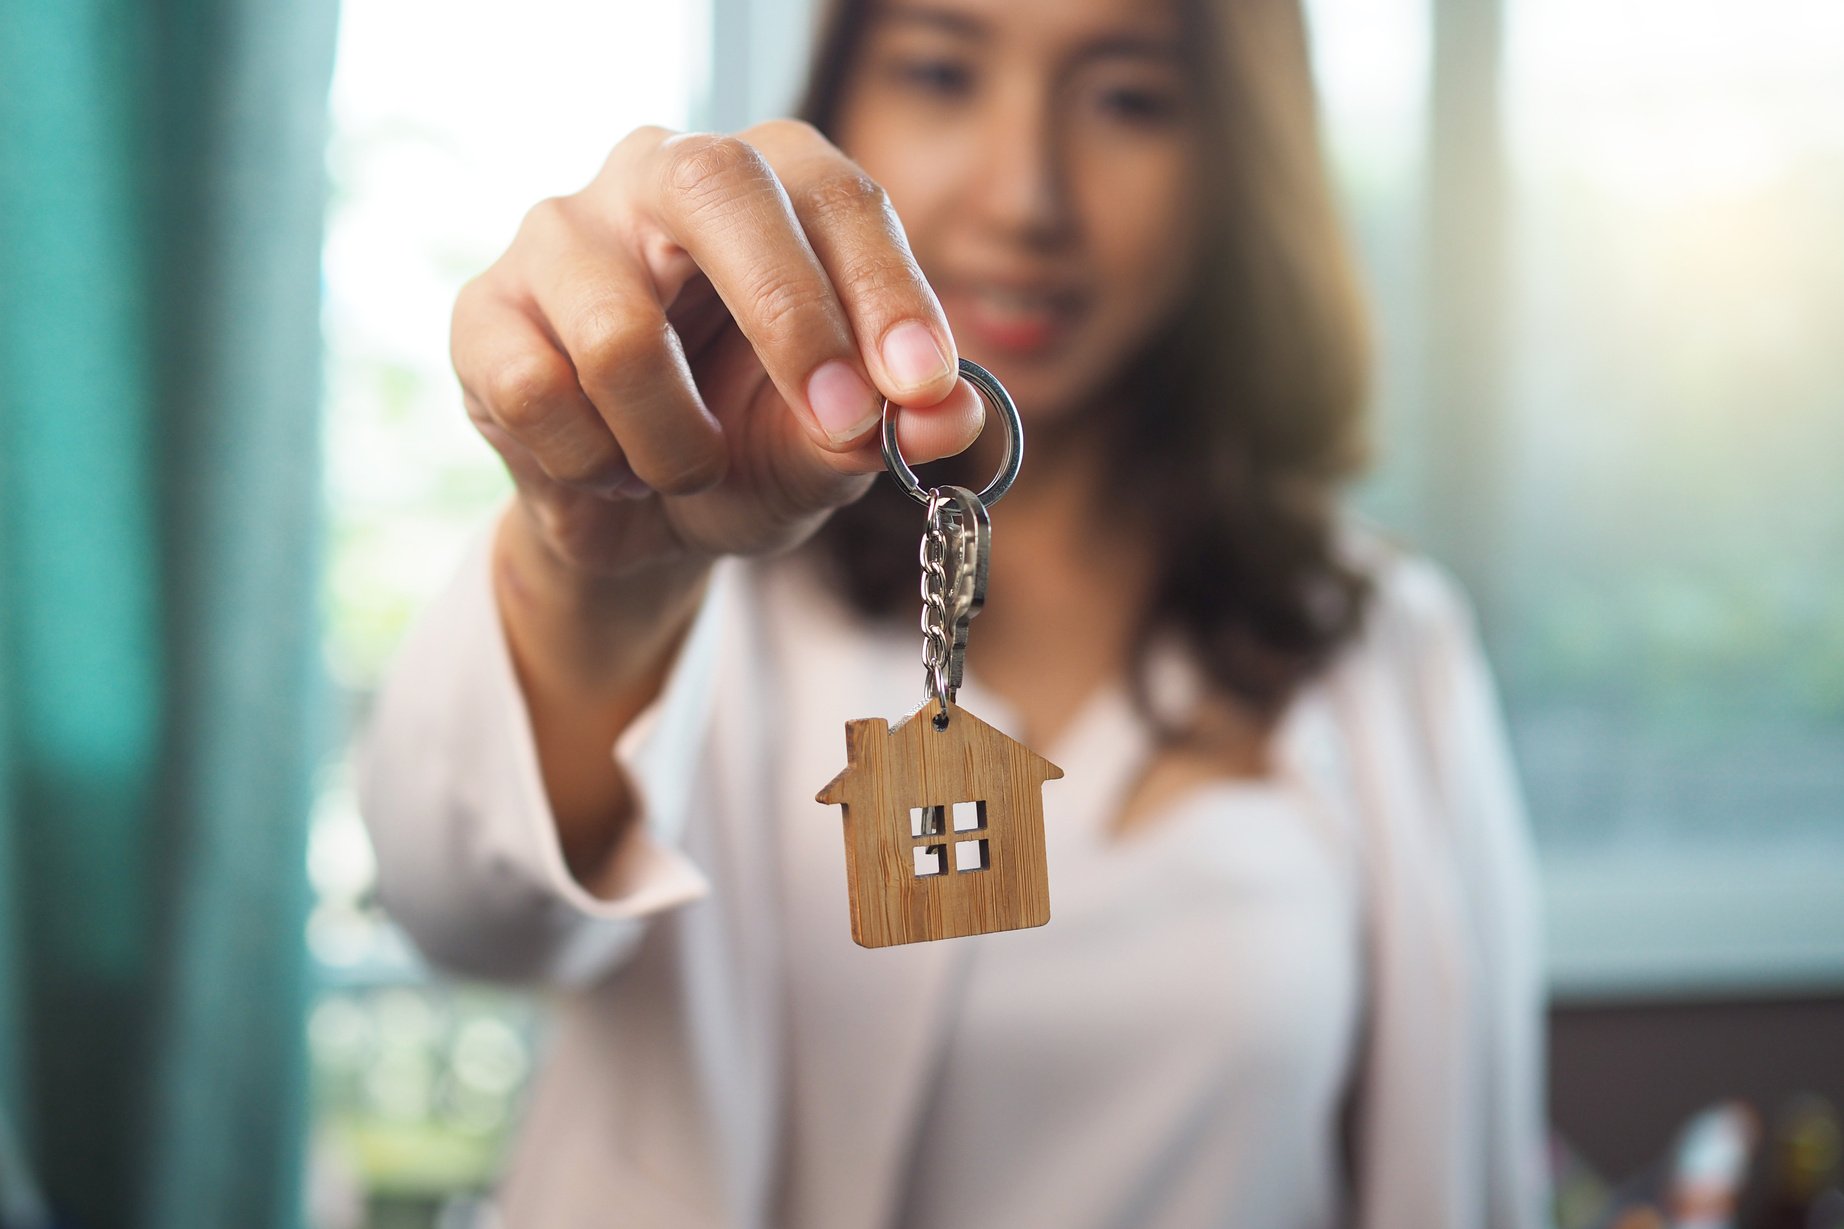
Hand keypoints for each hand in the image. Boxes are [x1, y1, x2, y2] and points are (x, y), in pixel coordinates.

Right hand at [451, 119, 983, 577]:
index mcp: (768, 184)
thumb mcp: (825, 450)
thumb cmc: (744, 449)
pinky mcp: (484, 310)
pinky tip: (606, 468)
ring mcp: (560, 235)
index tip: (920, 389)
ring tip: (685, 469)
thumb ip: (888, 430)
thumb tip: (953, 418)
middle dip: (791, 316)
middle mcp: (659, 176)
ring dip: (676, 445)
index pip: (835, 194)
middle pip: (717, 184)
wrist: (635, 522)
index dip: (887, 289)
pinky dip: (593, 466)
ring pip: (621, 333)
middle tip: (839, 422)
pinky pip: (538, 394)